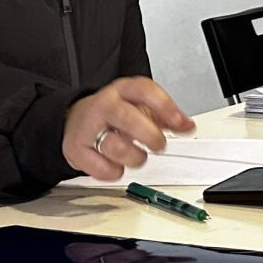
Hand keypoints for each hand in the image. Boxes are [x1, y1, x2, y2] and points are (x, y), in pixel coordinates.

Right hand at [63, 77, 195, 181]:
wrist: (74, 120)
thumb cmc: (113, 114)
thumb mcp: (140, 106)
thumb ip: (166, 116)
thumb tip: (188, 125)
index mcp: (122, 90)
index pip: (144, 91)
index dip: (165, 107)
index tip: (180, 123)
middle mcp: (104, 106)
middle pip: (127, 118)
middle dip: (150, 136)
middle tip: (159, 144)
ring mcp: (88, 127)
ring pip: (116, 146)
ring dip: (134, 157)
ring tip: (137, 156)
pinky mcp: (76, 149)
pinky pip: (101, 168)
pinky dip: (114, 171)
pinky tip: (116, 163)